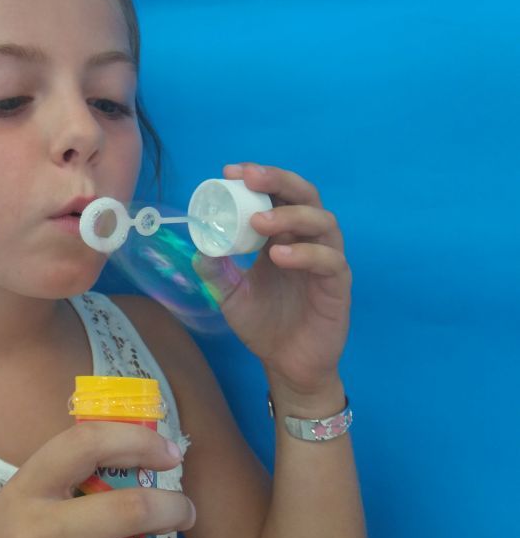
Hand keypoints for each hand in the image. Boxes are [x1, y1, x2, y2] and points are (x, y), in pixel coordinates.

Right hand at [0, 421, 195, 537]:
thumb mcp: (16, 505)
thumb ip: (63, 483)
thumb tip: (137, 461)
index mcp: (25, 490)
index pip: (86, 443)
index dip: (137, 440)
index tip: (168, 451)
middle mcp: (37, 533)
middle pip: (128, 508)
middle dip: (174, 507)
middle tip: (185, 510)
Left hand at [194, 163, 351, 401]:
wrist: (285, 365)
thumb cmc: (263, 324)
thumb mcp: (230, 295)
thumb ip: (215, 270)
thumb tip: (198, 247)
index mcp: (281, 236)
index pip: (276, 195)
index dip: (257, 178)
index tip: (229, 172)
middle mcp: (306, 241)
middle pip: (304, 196)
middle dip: (278, 181)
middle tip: (250, 179)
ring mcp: (326, 260)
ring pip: (323, 222)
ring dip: (290, 216)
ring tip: (259, 222)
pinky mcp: (338, 286)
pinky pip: (330, 261)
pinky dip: (307, 253)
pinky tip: (280, 256)